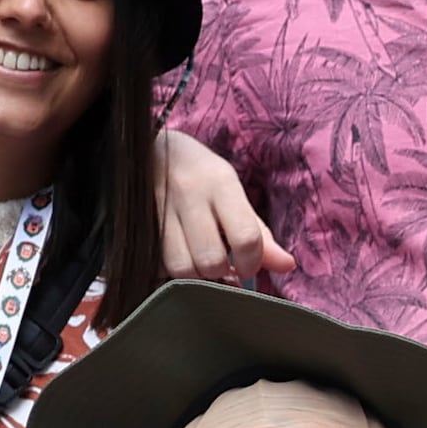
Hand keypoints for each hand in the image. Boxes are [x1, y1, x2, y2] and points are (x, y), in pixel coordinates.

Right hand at [155, 127, 288, 282]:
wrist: (147, 150)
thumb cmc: (201, 176)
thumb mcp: (233, 194)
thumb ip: (258, 232)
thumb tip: (286, 266)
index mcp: (220, 182)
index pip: (246, 237)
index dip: (252, 263)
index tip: (248, 266)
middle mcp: (188, 193)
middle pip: (210, 259)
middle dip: (222, 273)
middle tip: (225, 268)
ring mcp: (159, 208)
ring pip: (181, 267)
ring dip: (197, 277)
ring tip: (203, 266)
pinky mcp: (139, 224)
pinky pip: (158, 265)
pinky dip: (174, 273)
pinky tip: (183, 261)